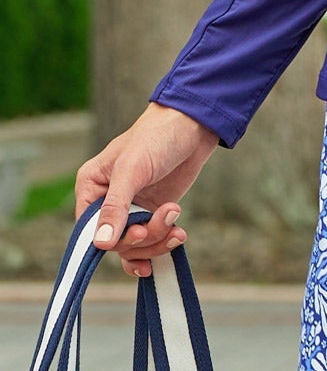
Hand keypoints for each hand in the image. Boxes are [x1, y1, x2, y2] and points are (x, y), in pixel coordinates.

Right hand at [74, 101, 219, 278]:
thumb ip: (116, 206)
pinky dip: (162, 244)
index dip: (112, 239)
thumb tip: (100, 243)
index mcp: (92, 186)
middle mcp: (107, 201)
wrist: (193, 124)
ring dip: (157, 240)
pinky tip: (177, 238)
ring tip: (177, 221)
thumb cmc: (156, 136)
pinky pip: (150, 241)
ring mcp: (131, 208)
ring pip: (135, 245)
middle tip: (166, 218)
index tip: (139, 232)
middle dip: (143, 236)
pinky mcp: (152, 212)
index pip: (89, 230)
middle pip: (115, 241)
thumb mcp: (132, 169)